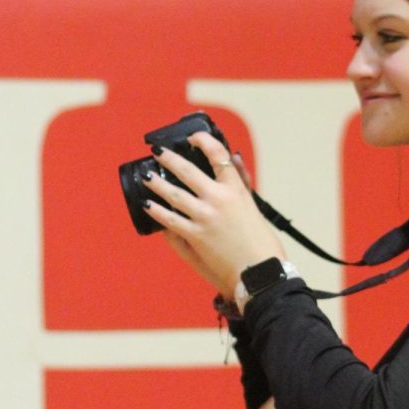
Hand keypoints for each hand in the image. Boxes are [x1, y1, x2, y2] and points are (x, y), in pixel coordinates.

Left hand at [142, 132, 284, 297]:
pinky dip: (158, 212)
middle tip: (157, 152)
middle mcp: (218, 199)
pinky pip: (170, 220)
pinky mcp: (196, 236)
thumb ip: (242, 181)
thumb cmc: (261, 242)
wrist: (259, 270)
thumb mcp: (254, 206)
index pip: (218, 155)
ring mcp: (205, 217)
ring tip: (147, 176)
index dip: (203, 141)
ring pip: (174, 194)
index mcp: (236, 190)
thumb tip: (233, 158)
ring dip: (157, 184)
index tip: (193, 138)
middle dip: (169, 159)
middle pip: (188, 171)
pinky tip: (148, 205)